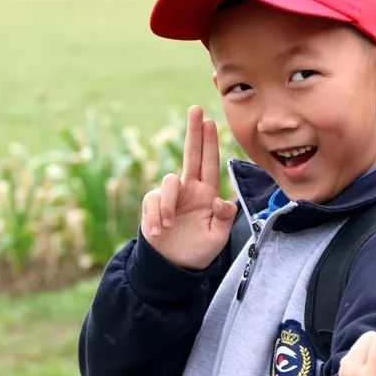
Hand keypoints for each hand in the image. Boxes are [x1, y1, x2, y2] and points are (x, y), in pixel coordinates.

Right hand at [141, 105, 236, 269]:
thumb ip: (223, 219)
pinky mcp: (152, 204)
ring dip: (168, 205)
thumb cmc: (200, 250)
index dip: (210, 143)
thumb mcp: (218, 237)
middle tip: (195, 109)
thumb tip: (222, 201)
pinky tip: (159, 231)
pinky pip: (152, 202)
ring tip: (168, 226)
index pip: (209, 164)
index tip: (210, 121)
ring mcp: (170, 195)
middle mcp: (189, 189)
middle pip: (190, 154)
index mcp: (207, 194)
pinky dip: (155, 217)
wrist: (174, 265)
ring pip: (168, 182)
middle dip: (193, 132)